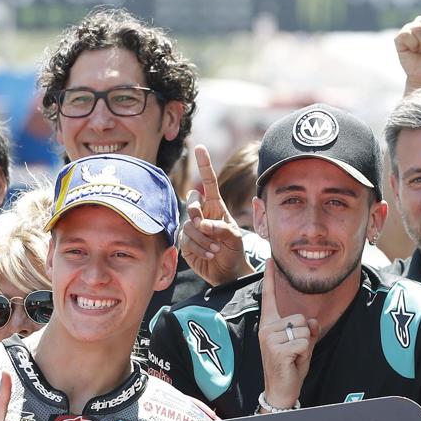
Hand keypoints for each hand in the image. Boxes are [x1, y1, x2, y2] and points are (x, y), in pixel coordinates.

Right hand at [179, 145, 252, 285]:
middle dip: (197, 212)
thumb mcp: (234, 237)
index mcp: (216, 207)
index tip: (200, 148)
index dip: (204, 165)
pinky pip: (186, 240)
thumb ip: (220, 227)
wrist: (228, 272)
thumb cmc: (234, 251)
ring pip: (188, 225)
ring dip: (203, 239)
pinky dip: (199, 248)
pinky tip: (209, 254)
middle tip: (206, 227)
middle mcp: (202, 214)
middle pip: (192, 201)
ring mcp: (192, 228)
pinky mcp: (185, 243)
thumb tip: (201, 224)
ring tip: (216, 249)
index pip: (209, 182)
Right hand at [256, 261, 316, 410]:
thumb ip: (307, 330)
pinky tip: (294, 362)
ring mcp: (269, 338)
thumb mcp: (302, 345)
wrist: (281, 391)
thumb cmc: (290, 367)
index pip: (269, 298)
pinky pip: (304, 342)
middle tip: (295, 352)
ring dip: (306, 346)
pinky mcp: (277, 349)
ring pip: (303, 330)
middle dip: (306, 336)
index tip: (270, 260)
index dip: (270, 279)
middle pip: (300, 318)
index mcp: (269, 325)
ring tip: (294, 357)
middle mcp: (266, 329)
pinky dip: (305, 353)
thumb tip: (312, 321)